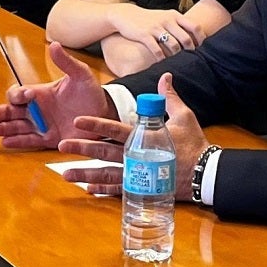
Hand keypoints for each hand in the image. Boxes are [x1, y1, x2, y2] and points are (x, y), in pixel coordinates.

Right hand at [0, 41, 109, 149]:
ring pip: (16, 127)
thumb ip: (66, 62)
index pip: (19, 94)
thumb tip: (54, 44)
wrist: (105, 114)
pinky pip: (30, 140)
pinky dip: (18, 142)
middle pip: (10, 112)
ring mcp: (42, 125)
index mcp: (40, 94)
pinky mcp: (50, 139)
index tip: (27, 96)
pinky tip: (5, 142)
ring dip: (1, 128)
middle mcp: (37, 110)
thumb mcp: (80, 75)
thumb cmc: (91, 93)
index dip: (19, 95)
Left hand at [56, 72, 209, 185]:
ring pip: (106, 174)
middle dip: (82, 148)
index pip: (115, 129)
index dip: (95, 125)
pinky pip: (119, 190)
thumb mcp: (184, 117)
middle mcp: (136, 156)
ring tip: (65, 173)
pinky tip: (88, 188)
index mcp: (144, 137)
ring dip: (85, 173)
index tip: (77, 121)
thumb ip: (169, 97)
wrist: (205, 174)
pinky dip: (103, 190)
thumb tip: (165, 76)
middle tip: (61, 146)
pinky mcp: (142, 188)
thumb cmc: (193, 144)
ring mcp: (138, 174)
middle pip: (104, 152)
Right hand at [111, 7, 202, 59]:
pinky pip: (157, 50)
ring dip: (178, 56)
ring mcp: (156, 28)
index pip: (194, 26)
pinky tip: (163, 63)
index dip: (201, 39)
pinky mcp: (144, 35)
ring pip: (173, 45)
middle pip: (186, 38)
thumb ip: (178, 24)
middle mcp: (167, 20)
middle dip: (191, 51)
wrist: (125, 15)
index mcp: (174, 15)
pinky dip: (162, 58)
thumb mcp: (165, 16)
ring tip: (179, 63)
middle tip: (192, 60)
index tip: (203, 48)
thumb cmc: (148, 18)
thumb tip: (193, 37)